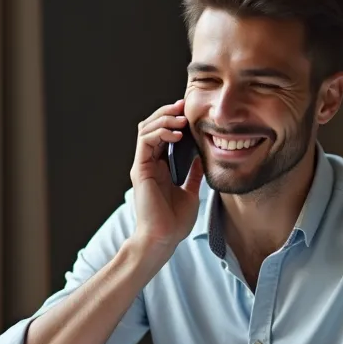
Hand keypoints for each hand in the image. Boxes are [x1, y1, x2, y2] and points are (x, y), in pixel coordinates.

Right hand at [129, 100, 203, 255]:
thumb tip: (202, 157)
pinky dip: (159, 132)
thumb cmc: (175, 221)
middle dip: (167, 113)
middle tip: (183, 105)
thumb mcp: (191, 192)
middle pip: (152, 126)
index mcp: (160, 167)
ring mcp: (143, 165)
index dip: (174, 120)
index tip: (190, 111)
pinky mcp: (140, 169)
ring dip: (163, 119)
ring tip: (180, 117)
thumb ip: (193, 174)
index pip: (163, 134)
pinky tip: (176, 134)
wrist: (163, 238)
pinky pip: (145, 141)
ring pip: (146, 129)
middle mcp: (149, 163)